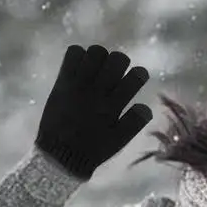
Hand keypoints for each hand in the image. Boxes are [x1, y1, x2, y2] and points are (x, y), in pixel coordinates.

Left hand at [35, 44, 152, 178]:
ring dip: (101, 57)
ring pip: (96, 52)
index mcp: (114, 105)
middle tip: (115, 71)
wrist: (59, 154)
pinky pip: (73, 54)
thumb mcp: (119, 141)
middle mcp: (98, 91)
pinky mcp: (63, 81)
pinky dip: (80, 55)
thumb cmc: (93, 149)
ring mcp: (78, 85)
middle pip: (117, 59)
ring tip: (98, 68)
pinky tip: (82, 68)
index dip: (139, 73)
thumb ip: (134, 123)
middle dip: (121, 62)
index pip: (135, 77)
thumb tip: (146, 107)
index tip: (138, 76)